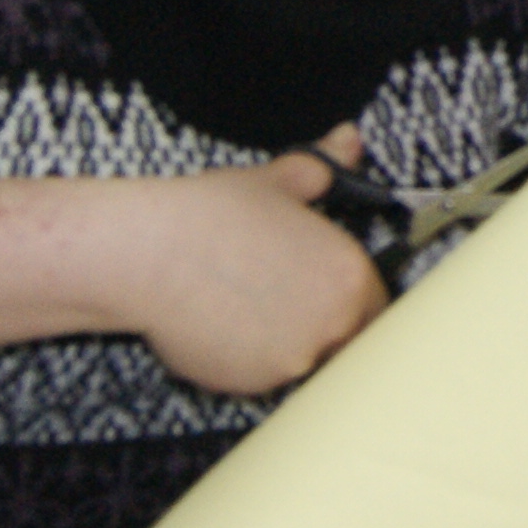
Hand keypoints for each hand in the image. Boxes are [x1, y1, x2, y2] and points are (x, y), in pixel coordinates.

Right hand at [115, 142, 392, 396]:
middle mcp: (331, 327)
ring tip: (245, 304)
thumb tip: (348, 141)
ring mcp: (291, 362)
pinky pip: (261, 378)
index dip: (352, 297)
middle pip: (346, 340)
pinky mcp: (249, 386)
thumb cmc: (211, 216)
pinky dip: (247, 359)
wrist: (150, 253)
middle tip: (282, 298)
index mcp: (349, 278)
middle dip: (322, 324)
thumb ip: (324, 168)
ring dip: (284, 343)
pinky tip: (222, 323)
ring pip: (301, 361)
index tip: (326, 289)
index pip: (377, 305)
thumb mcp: (278, 180)